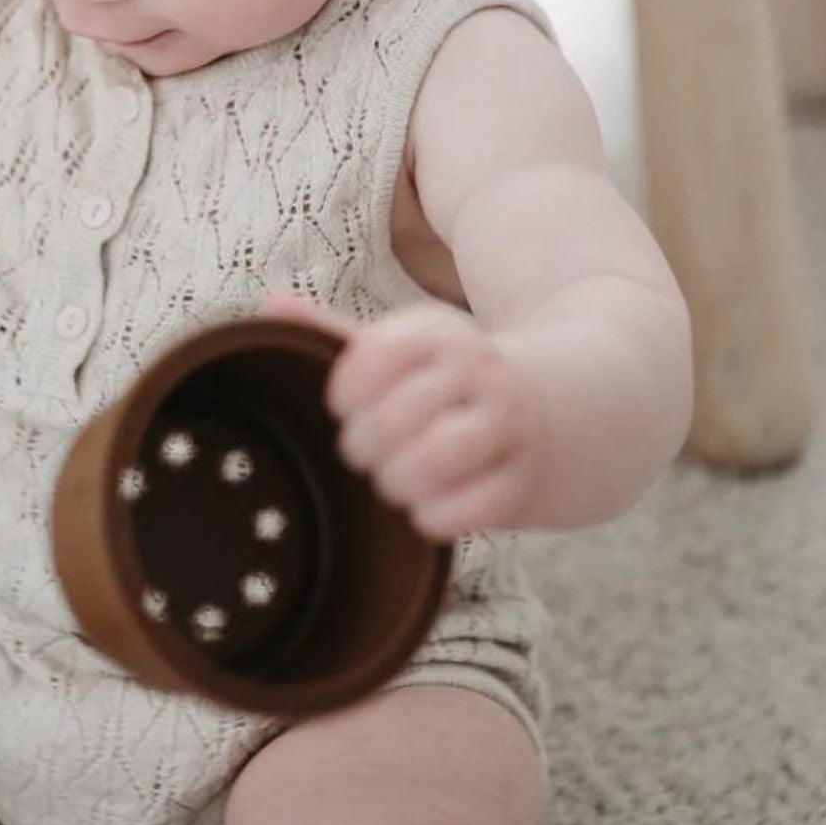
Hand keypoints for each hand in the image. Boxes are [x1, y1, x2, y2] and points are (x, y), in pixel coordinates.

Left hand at [259, 290, 542, 539]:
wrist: (552, 408)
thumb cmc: (449, 383)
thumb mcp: (403, 348)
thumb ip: (336, 334)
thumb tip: (273, 306)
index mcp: (437, 333)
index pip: (378, 353)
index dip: (347, 390)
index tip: (341, 408)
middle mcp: (478, 371)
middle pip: (399, 413)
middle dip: (365, 446)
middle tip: (363, 454)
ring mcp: (507, 424)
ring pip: (442, 456)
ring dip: (400, 481)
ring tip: (393, 482)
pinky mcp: (525, 478)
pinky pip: (476, 507)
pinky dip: (437, 517)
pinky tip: (426, 510)